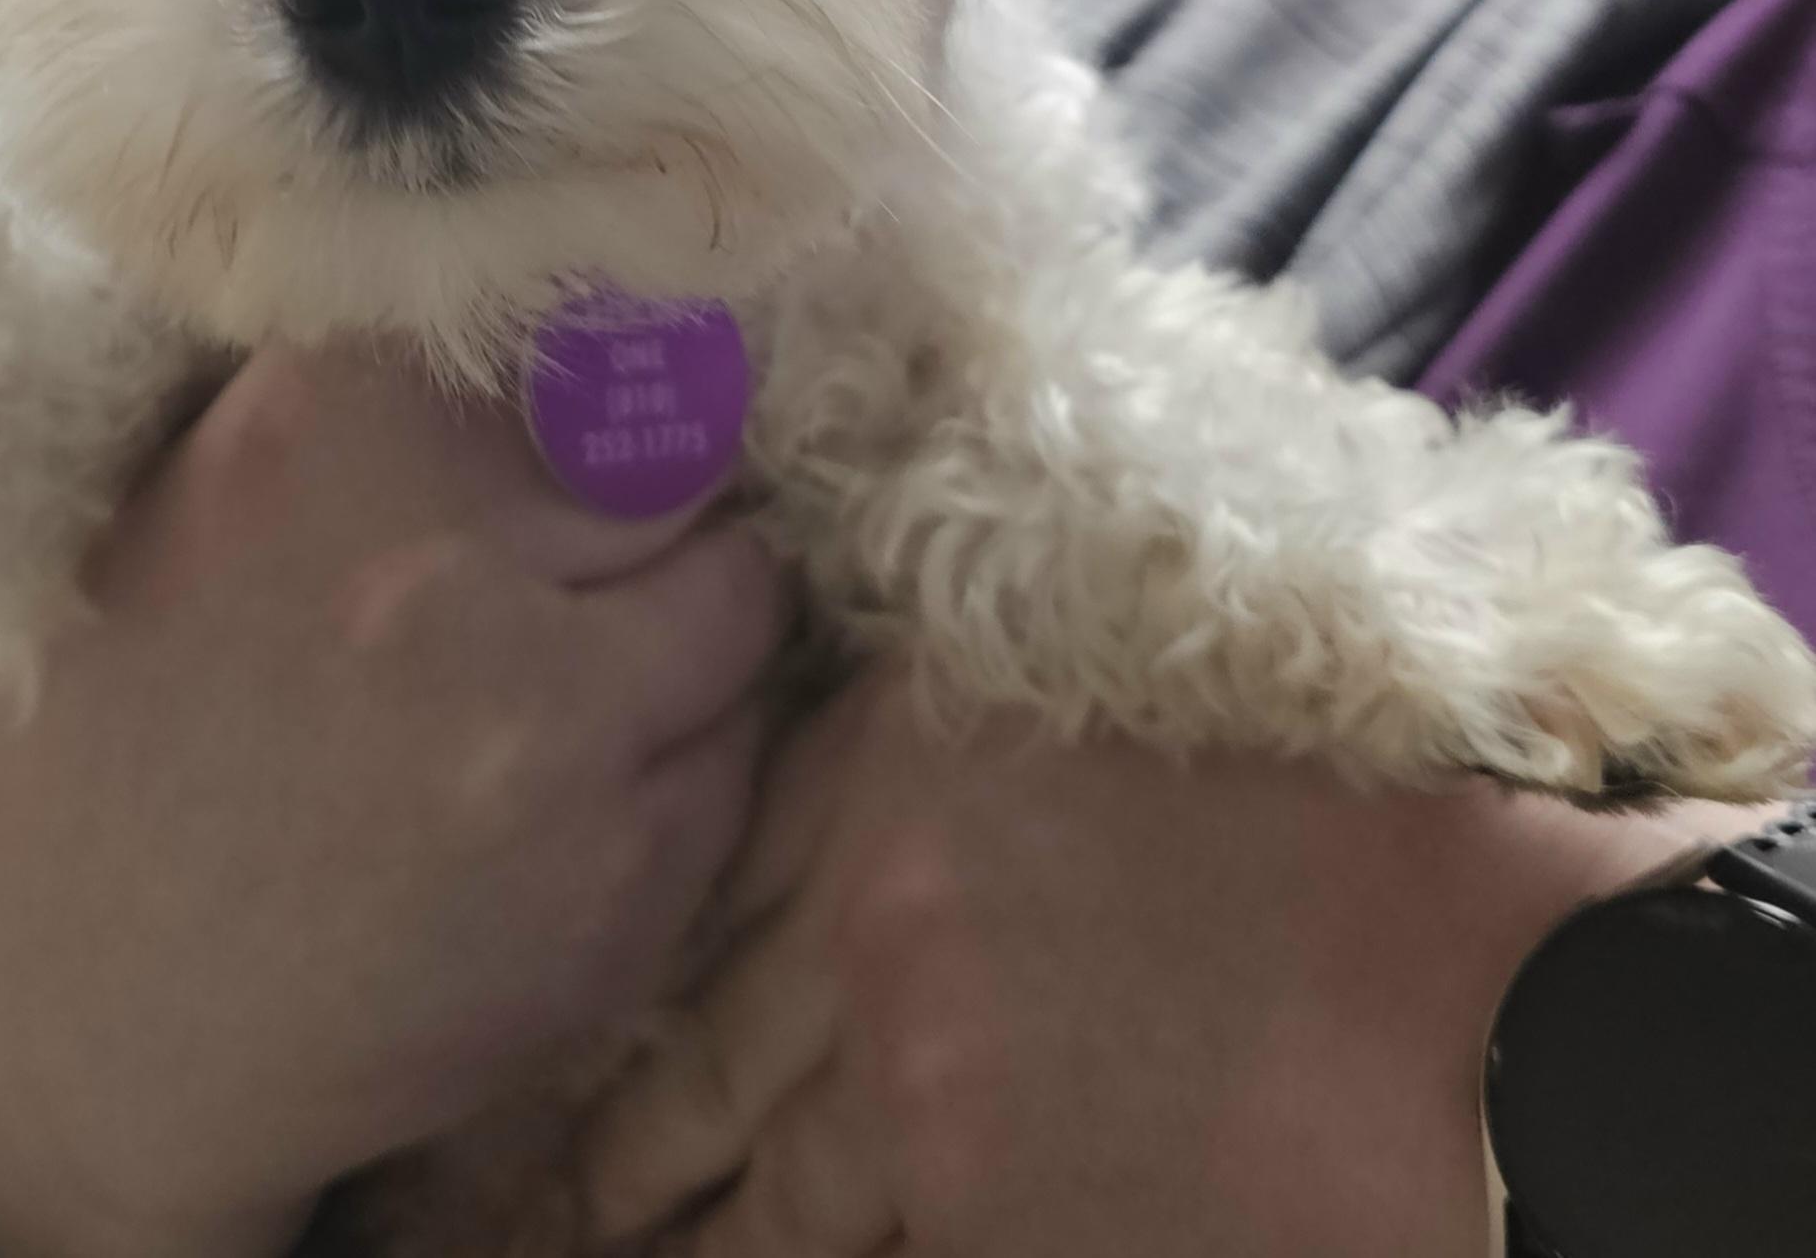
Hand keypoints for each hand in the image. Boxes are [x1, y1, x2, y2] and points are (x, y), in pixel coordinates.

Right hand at [0, 342, 783, 1257]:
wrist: (75, 1040)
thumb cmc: (119, 746)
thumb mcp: (205, 504)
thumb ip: (387, 411)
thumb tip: (570, 328)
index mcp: (334, 428)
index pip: (582, 320)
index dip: (602, 371)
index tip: (600, 405)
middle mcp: (459, 561)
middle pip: (682, 454)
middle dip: (652, 498)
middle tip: (588, 555)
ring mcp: (554, 731)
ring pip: (740, 601)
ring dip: (685, 629)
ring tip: (572, 683)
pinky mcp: (620, 886)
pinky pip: (730, 763)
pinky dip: (676, 768)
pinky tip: (561, 809)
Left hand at [583, 661, 1775, 1257]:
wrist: (1444, 944)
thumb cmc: (1271, 802)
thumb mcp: (1042, 702)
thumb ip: (890, 749)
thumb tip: (766, 770)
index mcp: (875, 779)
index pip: (684, 883)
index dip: (594, 966)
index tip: (510, 1014)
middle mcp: (863, 926)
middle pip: (683, 1055)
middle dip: (574, 1136)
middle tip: (461, 1190)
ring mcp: (917, 1080)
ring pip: (739, 1189)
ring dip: (636, 1226)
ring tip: (524, 1252)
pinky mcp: (989, 1203)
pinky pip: (838, 1251)